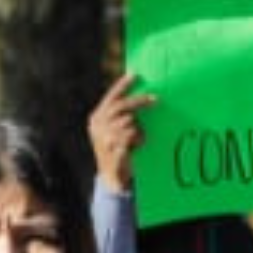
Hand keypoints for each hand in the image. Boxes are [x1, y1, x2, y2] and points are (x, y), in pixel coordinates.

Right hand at [87, 72, 149, 192]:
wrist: (111, 177)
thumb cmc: (116, 149)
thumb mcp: (113, 130)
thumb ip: (120, 114)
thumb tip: (139, 96)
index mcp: (96, 118)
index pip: (111, 97)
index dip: (122, 85)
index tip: (135, 75)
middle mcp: (98, 125)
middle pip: (121, 106)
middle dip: (139, 101)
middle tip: (155, 99)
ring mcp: (104, 137)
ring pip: (129, 121)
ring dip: (137, 129)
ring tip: (136, 140)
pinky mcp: (114, 148)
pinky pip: (132, 135)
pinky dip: (138, 139)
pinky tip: (135, 146)